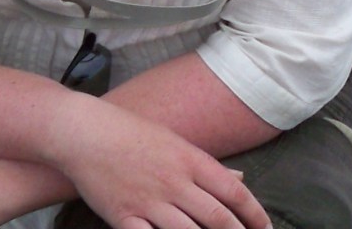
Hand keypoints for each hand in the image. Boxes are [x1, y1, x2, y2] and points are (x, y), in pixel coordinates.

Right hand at [49, 92, 269, 228]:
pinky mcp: (124, 217)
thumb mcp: (176, 141)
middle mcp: (175, 183)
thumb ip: (206, 165)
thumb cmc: (131, 132)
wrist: (85, 132)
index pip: (234, 192)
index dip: (254, 214)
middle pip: (216, 218)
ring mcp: (149, 202)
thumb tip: (239, 180)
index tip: (265, 228)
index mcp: (191, 160)